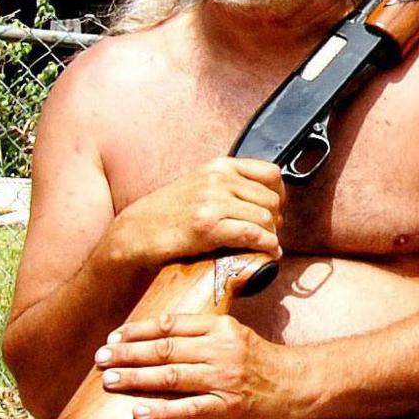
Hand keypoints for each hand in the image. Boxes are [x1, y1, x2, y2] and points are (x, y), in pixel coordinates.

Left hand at [94, 312, 311, 418]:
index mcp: (221, 328)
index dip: (138, 331)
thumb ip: (204, 335)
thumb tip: (162, 337)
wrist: (300, 387)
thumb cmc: (263, 364)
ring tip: (110, 381)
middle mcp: (220, 350)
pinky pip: (188, 410)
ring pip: (171, 376)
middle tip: (101, 358)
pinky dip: (161, 411)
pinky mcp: (226, 408)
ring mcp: (223, 380)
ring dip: (136, 379)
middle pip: (165, 349)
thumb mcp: (237, 336)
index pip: (171, 325)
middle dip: (128, 354)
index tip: (115, 337)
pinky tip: (139, 413)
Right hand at [103, 157, 284, 275]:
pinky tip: (268, 252)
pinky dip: (266, 245)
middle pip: (271, 198)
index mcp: (219, 166)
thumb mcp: (200, 184)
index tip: (275, 209)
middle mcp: (218, 180)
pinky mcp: (208, 227)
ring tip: (267, 244)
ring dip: (271, 234)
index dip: (279, 194)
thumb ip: (228, 184)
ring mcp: (212, 202)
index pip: (270, 173)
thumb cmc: (169, 212)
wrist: (138, 231)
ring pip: (264, 217)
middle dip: (276, 219)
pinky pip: (252, 234)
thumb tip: (262, 195)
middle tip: (270, 232)